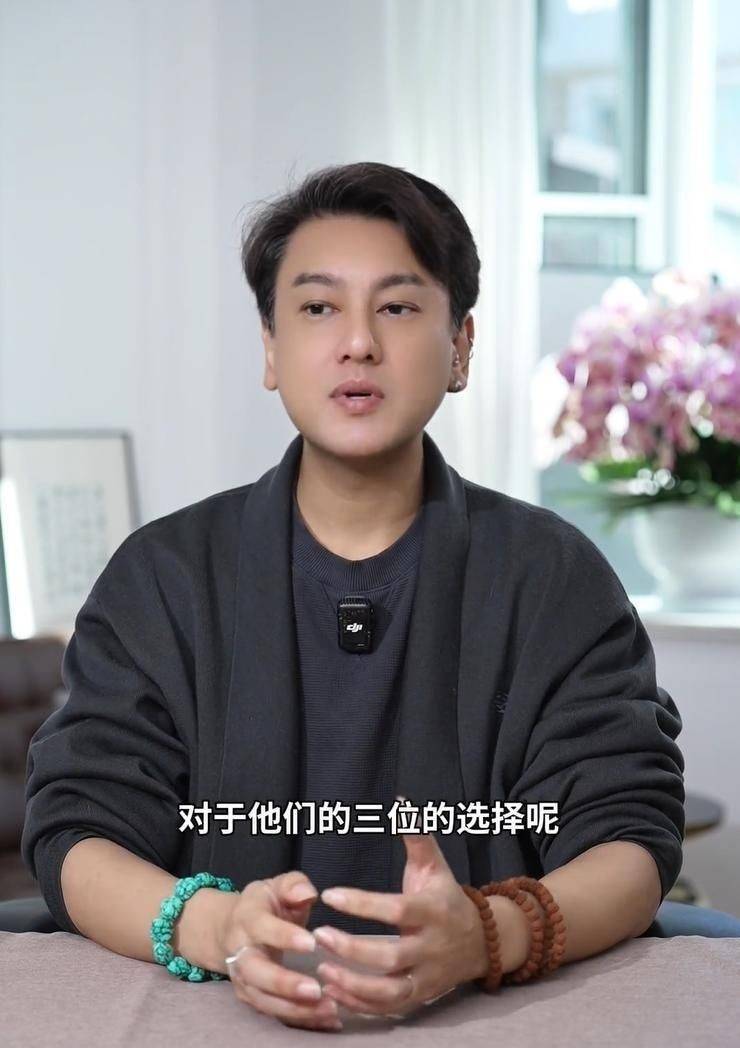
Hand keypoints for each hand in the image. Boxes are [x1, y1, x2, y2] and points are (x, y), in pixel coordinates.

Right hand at [217, 871, 342, 1031]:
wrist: (231, 927)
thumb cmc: (265, 904)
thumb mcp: (277, 885)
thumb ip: (294, 885)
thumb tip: (307, 893)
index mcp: (247, 919)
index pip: (263, 928)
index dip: (285, 937)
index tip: (313, 943)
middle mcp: (240, 952)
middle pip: (256, 973)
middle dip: (285, 984)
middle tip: (315, 990)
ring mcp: (243, 979)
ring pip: (264, 1000)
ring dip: (295, 1009)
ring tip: (329, 1009)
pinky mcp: (252, 998)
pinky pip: (274, 1013)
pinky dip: (300, 1020)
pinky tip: (328, 1019)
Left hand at [312, 827, 488, 1017]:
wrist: (481, 941)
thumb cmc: (445, 896)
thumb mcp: (434, 865)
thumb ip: (417, 834)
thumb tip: (400, 800)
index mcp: (432, 911)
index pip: (396, 910)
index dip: (362, 904)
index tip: (330, 894)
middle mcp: (431, 947)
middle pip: (391, 956)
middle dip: (352, 950)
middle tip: (318, 935)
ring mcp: (426, 977)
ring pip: (390, 991)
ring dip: (353, 985)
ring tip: (321, 971)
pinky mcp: (420, 998)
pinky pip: (389, 1009)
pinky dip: (361, 1005)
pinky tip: (334, 992)